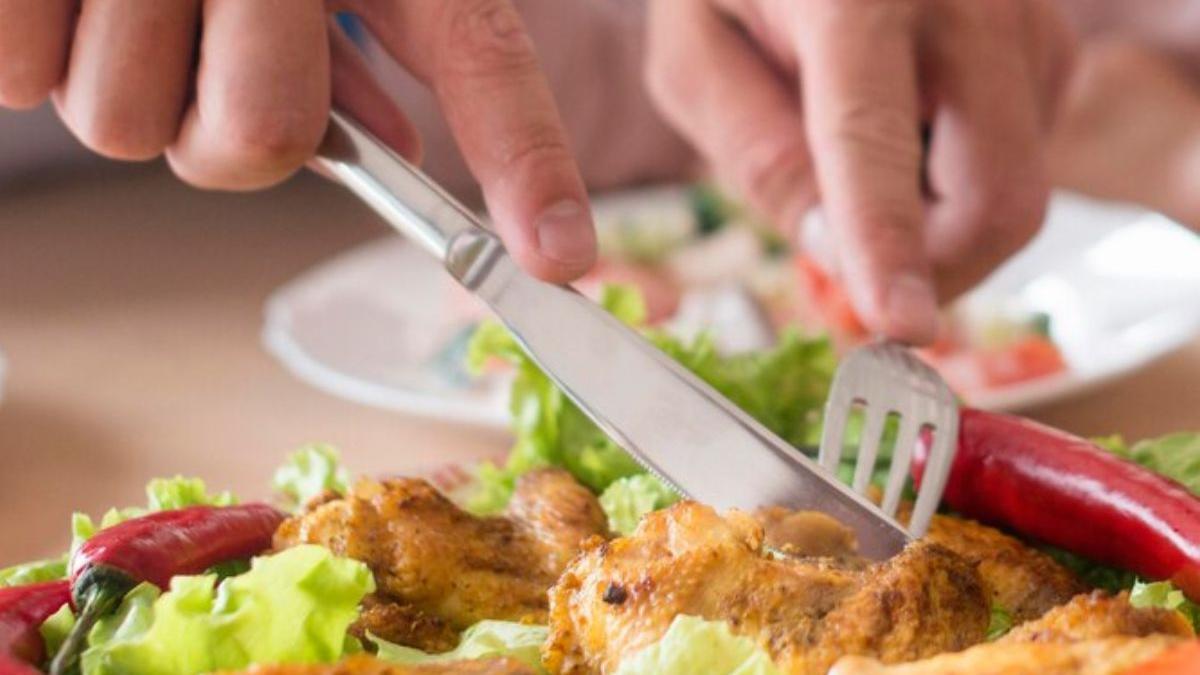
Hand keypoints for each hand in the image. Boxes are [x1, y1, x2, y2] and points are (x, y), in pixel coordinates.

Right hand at [0, 0, 595, 281]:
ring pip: (124, 127)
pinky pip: (21, 76)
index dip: (526, 165)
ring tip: (136, 6)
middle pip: (259, 141)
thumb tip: (391, 148)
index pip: (480, 57)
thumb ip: (377, 47)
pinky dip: (33, 54)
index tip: (558, 260)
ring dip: (130, 91)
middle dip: (237, 136)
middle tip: (213, 66)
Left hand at [645, 0, 1073, 343]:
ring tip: (871, 162)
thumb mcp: (694, 51)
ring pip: (1017, 188)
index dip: (889, 248)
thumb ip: (752, 151)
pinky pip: (1025, 157)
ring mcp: (1024, 24)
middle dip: (936, 271)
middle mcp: (965, 7)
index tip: (899, 327)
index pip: (875, 147)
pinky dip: (962, 182)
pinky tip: (913, 133)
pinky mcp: (1051, 47)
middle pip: (998, 196)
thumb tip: (830, 248)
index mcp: (856, 0)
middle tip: (868, 280)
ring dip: (942, 222)